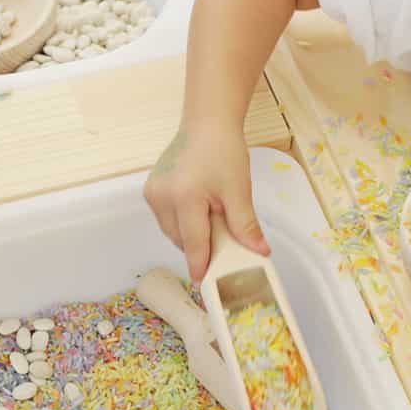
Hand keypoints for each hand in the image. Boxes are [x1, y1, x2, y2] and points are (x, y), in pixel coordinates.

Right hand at [144, 124, 267, 279]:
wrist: (207, 124)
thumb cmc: (223, 151)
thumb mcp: (239, 189)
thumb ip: (245, 224)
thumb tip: (259, 252)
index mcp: (184, 196)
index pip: (193, 243)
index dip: (201, 265)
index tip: (204, 285)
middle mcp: (162, 196)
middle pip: (181, 240)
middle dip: (200, 247)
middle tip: (222, 245)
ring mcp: (153, 193)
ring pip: (172, 232)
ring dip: (191, 235)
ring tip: (210, 220)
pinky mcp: (150, 190)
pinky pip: (167, 220)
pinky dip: (183, 223)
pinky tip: (197, 211)